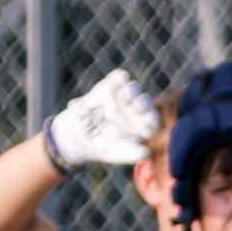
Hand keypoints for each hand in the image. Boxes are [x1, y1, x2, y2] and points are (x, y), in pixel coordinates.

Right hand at [44, 70, 158, 169]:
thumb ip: (132, 153)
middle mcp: (134, 111)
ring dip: (132, 90)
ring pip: (132, 89)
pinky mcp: (109, 87)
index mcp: (141, 127)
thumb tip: (146, 152)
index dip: (151, 118)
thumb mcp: (116, 153)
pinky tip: (121, 77)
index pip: (152, 121)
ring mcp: (122, 98)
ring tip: (129, 92)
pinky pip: (118, 79)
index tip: (149, 118)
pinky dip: (120, 77)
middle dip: (142, 103)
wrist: (79, 136)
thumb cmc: (102, 147)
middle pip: (143, 103)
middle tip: (139, 103)